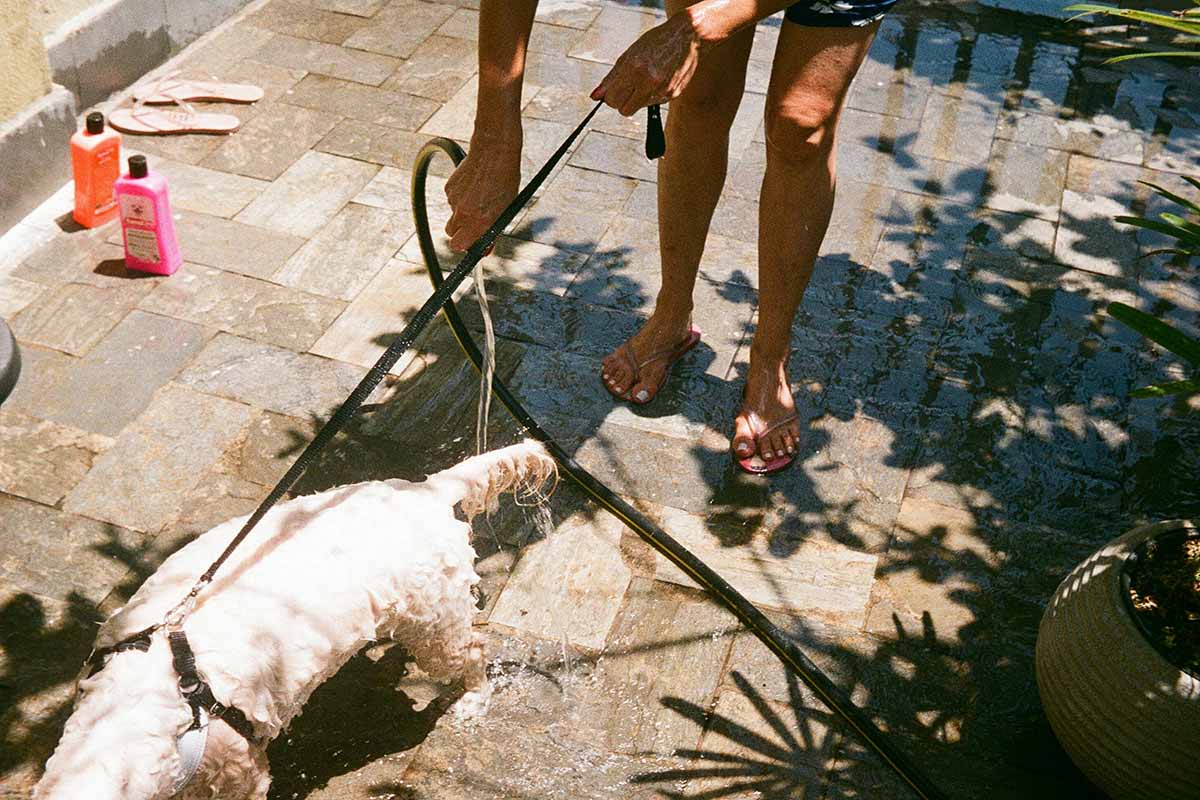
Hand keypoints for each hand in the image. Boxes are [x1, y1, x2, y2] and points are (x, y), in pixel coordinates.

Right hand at [444, 126, 522, 252]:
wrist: (494, 150)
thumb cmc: (505, 180)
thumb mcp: (504, 210)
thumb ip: (492, 231)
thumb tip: (485, 250)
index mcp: (479, 221)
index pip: (458, 246)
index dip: (465, 245)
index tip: (472, 242)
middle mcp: (463, 212)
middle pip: (451, 233)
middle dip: (461, 232)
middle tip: (475, 222)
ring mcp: (453, 199)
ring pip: (452, 215)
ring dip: (462, 212)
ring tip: (479, 197)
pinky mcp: (449, 187)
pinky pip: (451, 200)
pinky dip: (460, 197)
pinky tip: (473, 186)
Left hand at [590, 12, 702, 116]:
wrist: (687, 37)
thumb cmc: (656, 42)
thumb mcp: (629, 55)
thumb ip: (611, 78)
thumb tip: (595, 97)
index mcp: (634, 68)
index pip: (612, 99)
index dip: (610, 97)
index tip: (613, 91)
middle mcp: (649, 81)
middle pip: (624, 109)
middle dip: (621, 102)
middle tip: (626, 88)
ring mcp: (662, 90)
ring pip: (639, 108)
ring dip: (637, 98)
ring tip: (645, 79)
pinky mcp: (673, 94)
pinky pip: (654, 103)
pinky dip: (651, 95)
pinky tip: (658, 79)